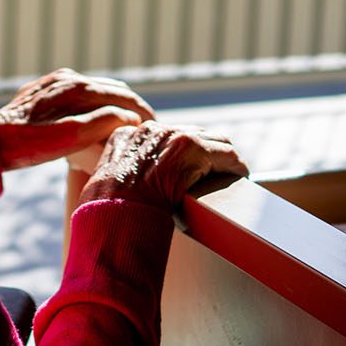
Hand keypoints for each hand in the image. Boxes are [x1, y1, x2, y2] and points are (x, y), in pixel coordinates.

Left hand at [0, 68, 155, 172]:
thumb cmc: (27, 146)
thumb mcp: (69, 138)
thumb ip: (101, 123)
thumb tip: (128, 117)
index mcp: (76, 87)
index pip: (121, 95)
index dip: (141, 111)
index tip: (156, 126)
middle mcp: (66, 78)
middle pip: (111, 89)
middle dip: (132, 106)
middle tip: (148, 125)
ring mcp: (54, 82)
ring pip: (96, 89)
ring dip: (115, 103)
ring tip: (129, 121)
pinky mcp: (44, 91)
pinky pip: (79, 93)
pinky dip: (97, 103)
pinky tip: (100, 116)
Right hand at [78, 123, 248, 210]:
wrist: (114, 215)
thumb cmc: (107, 211)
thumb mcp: (105, 184)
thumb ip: (120, 173)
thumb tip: (133, 187)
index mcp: (127, 137)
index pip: (164, 137)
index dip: (180, 154)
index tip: (187, 169)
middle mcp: (151, 131)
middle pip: (192, 134)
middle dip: (205, 154)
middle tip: (213, 175)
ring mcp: (173, 137)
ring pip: (214, 141)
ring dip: (222, 160)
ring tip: (230, 176)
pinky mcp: (194, 149)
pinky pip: (227, 155)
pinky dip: (235, 168)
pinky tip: (240, 178)